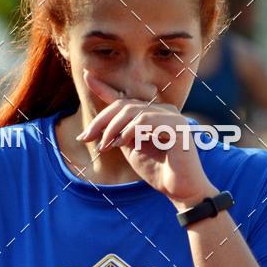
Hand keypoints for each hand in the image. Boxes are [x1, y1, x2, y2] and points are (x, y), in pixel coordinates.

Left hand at [78, 69, 217, 207]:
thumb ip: (118, 134)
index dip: (104, 88)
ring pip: (132, 111)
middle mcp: (163, 110)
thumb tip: (93, 129)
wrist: (181, 190)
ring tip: (105, 146)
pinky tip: (122, 143)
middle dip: (101, 121)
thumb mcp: (131, 149)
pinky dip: (129, 131)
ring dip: (113, 129)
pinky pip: (146, 120)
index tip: (86, 76)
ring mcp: (172, 116)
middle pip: (123, 105)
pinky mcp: (177, 126)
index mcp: (153, 114)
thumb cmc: (158, 171)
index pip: (124, 99)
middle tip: (86, 137)